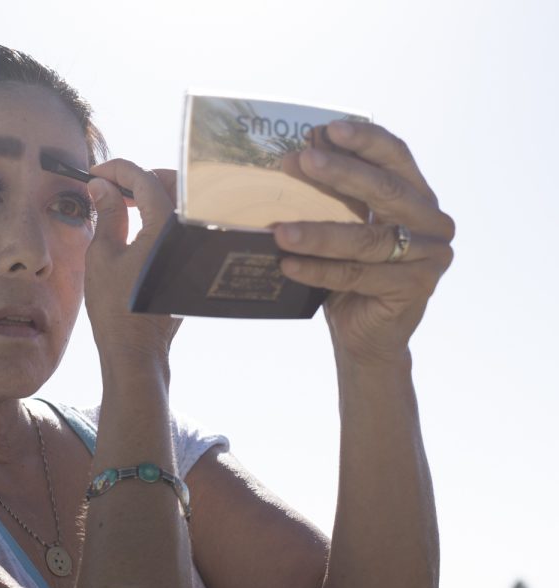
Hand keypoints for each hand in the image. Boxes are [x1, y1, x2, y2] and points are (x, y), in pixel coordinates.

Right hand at [84, 160, 181, 360]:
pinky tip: (139, 223)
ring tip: (122, 202)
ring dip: (153, 196)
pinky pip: (182, 226)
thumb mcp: (103, 255)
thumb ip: (108, 213)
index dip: (118, 170)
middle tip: (111, 185)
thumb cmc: (116, 307)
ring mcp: (196, 249)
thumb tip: (101, 185)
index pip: (145, 180)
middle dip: (140, 177)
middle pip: (172, 184)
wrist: (137, 350)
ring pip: (180, 204)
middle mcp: (189, 233)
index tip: (96, 172)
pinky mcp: (195, 263)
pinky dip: (162, 217)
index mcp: (168, 228)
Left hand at [272, 121, 454, 364]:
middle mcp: (433, 222)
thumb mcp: (344, 226)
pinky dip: (319, 270)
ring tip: (278, 229)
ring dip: (318, 232)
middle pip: (385, 191)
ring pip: (366, 239)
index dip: (365, 140)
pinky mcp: (417, 288)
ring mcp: (431, 256)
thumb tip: (302, 150)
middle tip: (301, 161)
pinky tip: (287, 264)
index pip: (397, 156)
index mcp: (418, 196)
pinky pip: (358, 275)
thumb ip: (335, 192)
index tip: (329, 128)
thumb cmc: (351, 273)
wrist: (367, 335)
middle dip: (341, 173)